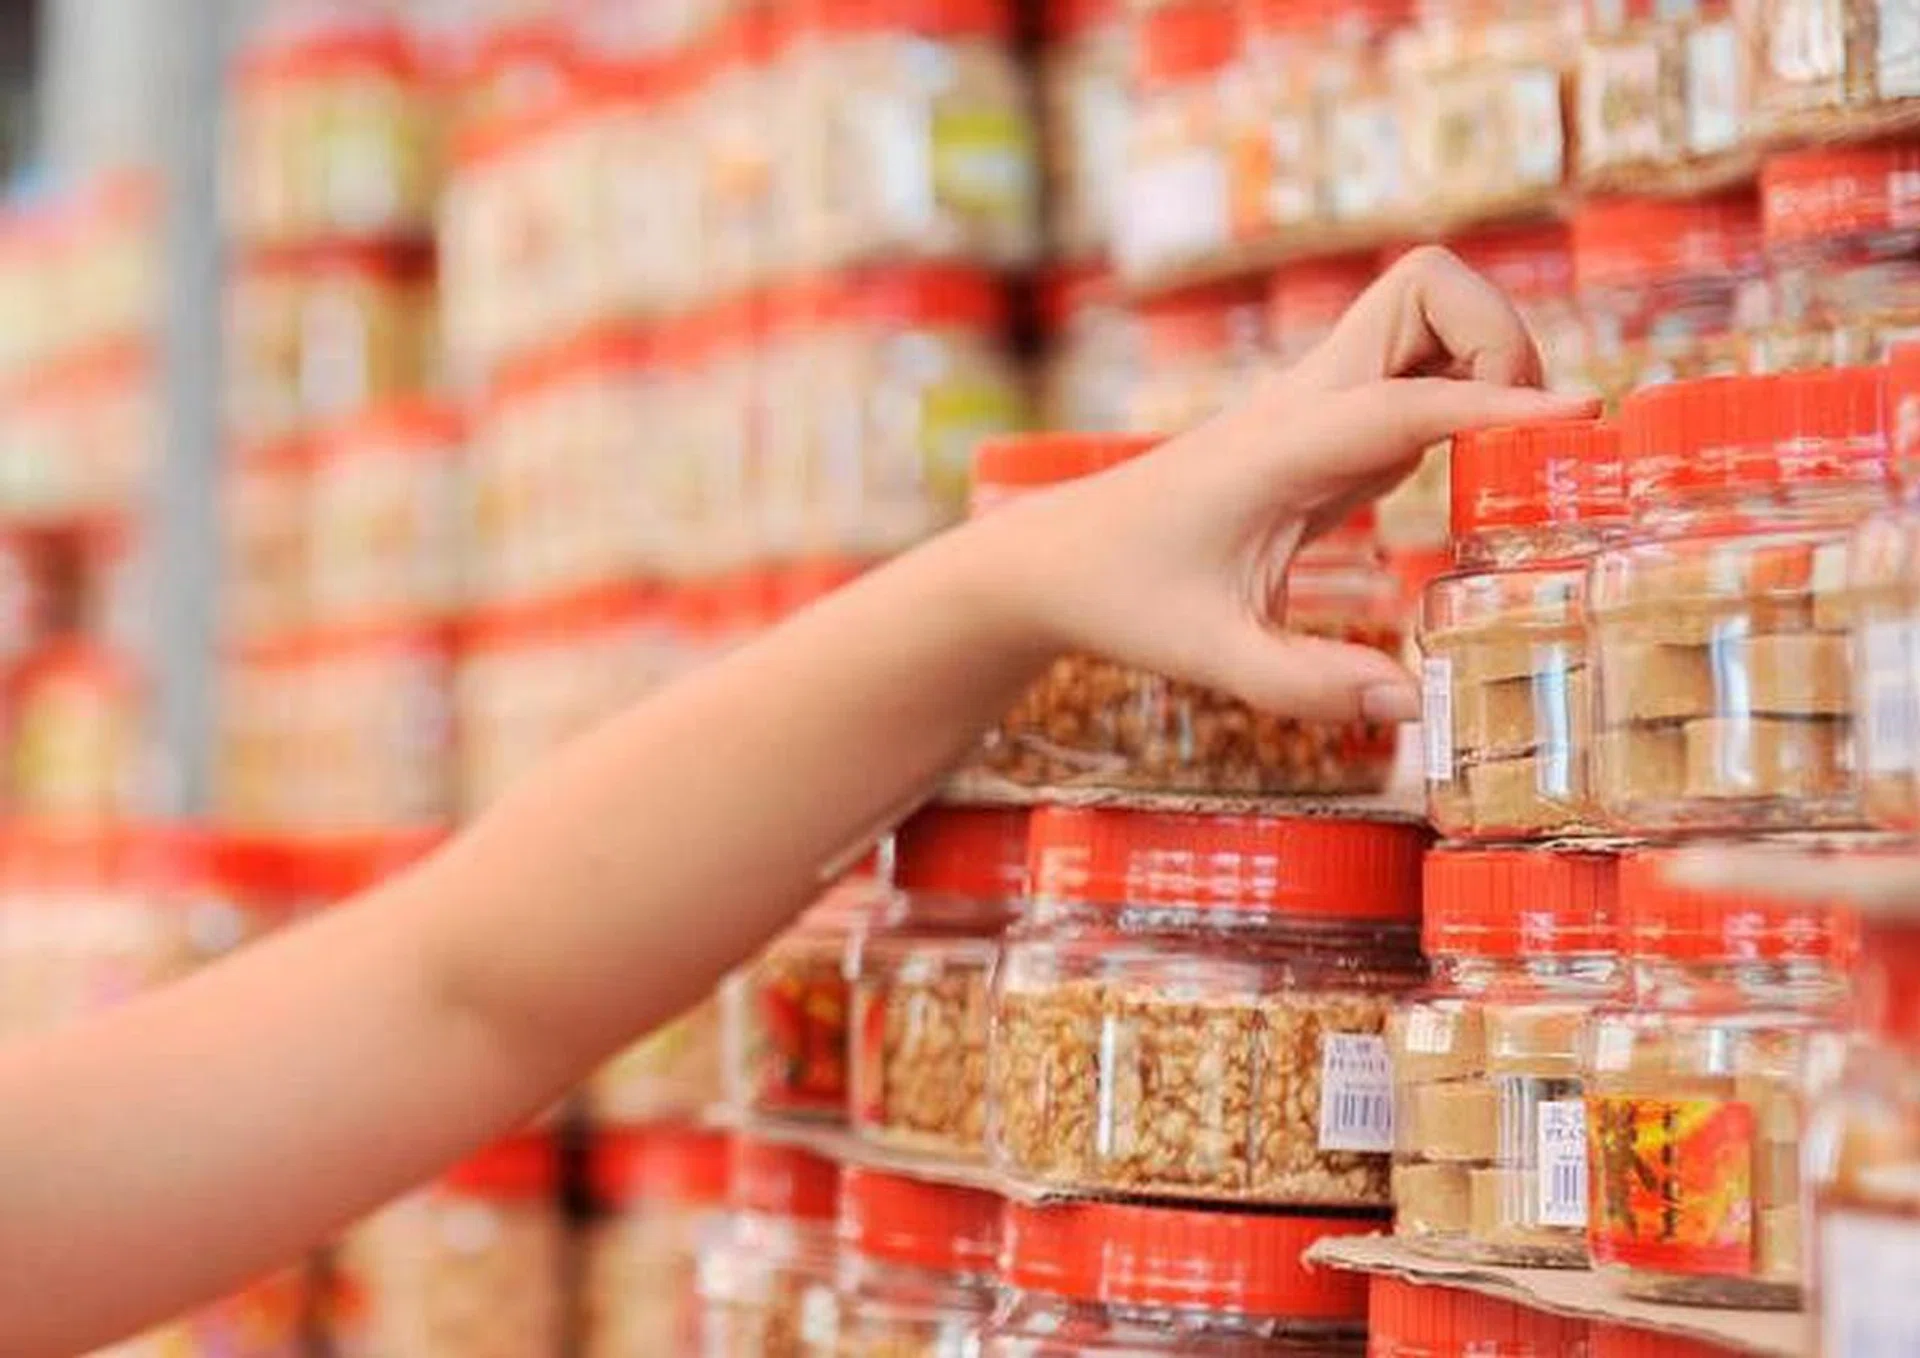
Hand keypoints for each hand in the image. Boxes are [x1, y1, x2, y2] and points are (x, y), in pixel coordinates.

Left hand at [983, 247, 1597, 722]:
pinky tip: (1458, 470)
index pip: (1402, 399)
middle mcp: (1304, 404)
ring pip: (1424, 309)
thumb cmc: (1128, 599)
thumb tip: (1414, 705)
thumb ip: (1308, 686)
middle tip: (1522, 438)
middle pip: (1423, 287)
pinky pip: (1415, 366)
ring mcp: (1316, 402)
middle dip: (1499, 336)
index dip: (1496, 404)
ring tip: (1499, 456)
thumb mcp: (1213, 658)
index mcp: (1279, 450)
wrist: (1058, 557)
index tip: (1582, 417)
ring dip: (1487, 354)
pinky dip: (1463, 391)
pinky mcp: (1326, 421)